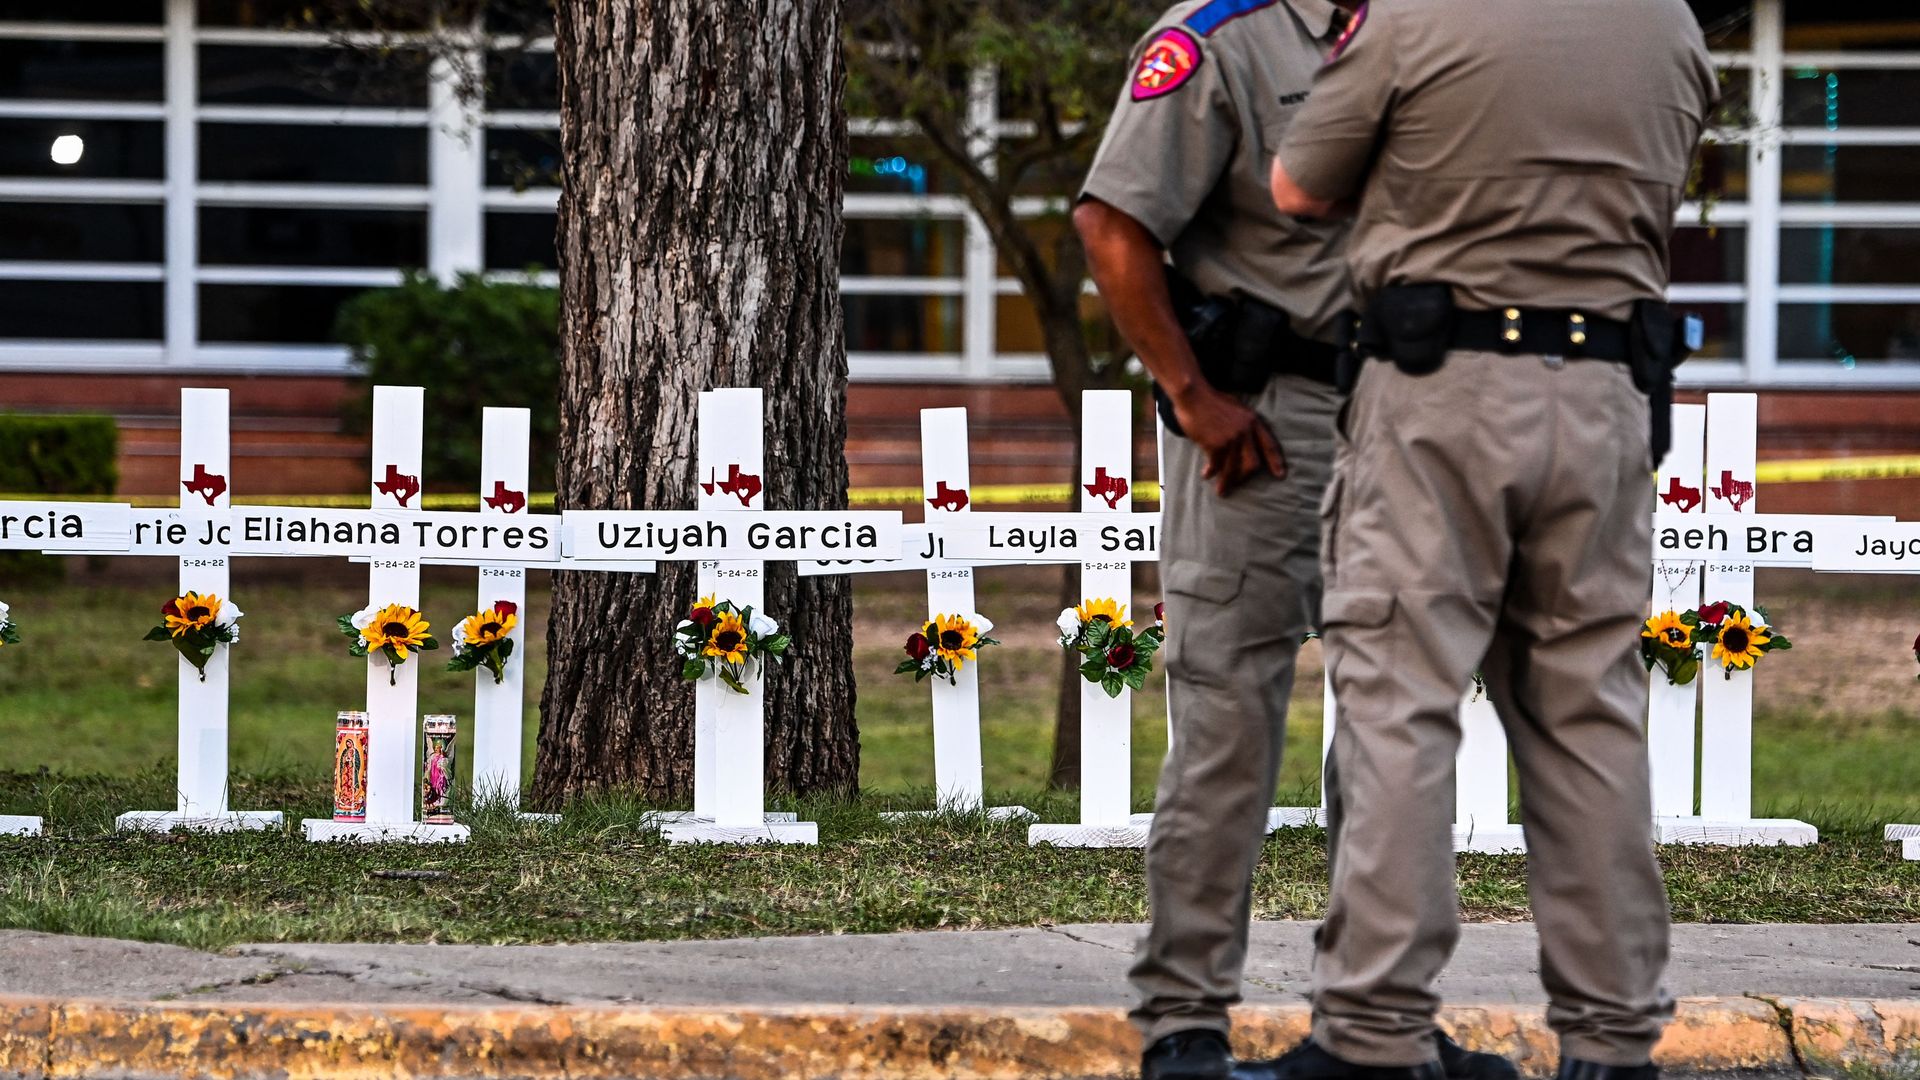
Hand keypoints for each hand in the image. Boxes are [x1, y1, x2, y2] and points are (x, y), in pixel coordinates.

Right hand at [1170, 383, 1287, 495]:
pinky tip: (1207, 474)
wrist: (1194, 395)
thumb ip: (1244, 424)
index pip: (1269, 445)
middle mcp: (1245, 431)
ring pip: (1233, 468)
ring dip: (1227, 482)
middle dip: (1245, 478)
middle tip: (1238, 485)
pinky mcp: (1216, 444)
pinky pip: (1216, 464)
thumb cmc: (1212, 401)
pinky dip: (1211, 472)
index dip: (1276, 462)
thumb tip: (1244, 442)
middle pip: (1253, 463)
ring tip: (1222, 491)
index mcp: (1253, 421)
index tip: (1280, 476)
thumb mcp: (1237, 408)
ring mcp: (1231, 438)